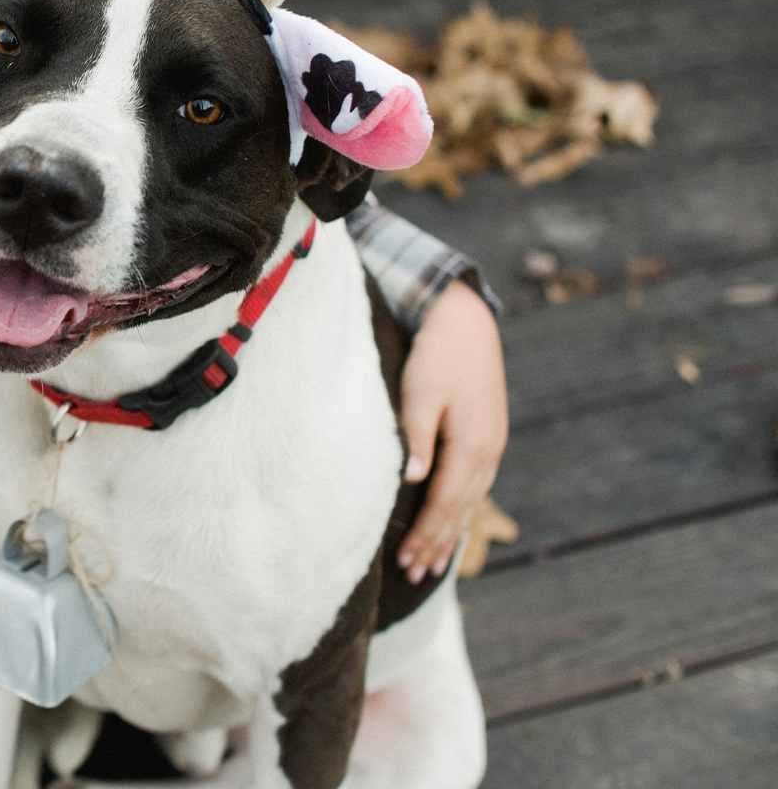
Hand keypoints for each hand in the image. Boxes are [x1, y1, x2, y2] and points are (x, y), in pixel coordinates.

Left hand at [397, 283, 507, 583]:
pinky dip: (461, 510)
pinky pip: (474, 485)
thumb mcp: (420, 392)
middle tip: (413, 576)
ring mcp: (492, 445)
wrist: (466, 321)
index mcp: (472, 445)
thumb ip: (416, 437)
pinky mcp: (488, 436)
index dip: (424, 535)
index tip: (404, 561)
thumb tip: (412, 480)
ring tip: (431, 563)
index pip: (444, 503)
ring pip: (470, 501)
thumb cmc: (437, 354)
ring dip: (450, 533)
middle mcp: (488, 452)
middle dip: (437, 545)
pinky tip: (452, 521)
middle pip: (460, 510)